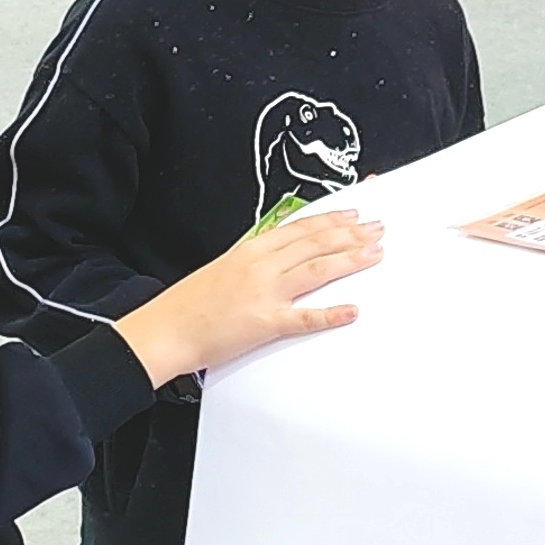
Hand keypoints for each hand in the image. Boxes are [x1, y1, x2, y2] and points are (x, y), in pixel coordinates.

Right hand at [114, 204, 384, 384]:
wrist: (165, 329)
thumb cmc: (189, 304)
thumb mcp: (223, 268)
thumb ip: (253, 259)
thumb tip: (278, 254)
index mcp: (251, 250)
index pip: (300, 227)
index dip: (332, 219)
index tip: (354, 216)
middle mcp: (260, 266)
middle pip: (315, 243)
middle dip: (352, 235)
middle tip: (378, 231)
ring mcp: (264, 293)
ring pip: (317, 270)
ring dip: (350, 260)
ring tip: (375, 255)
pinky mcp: (264, 323)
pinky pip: (304, 318)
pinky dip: (331, 314)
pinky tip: (352, 311)